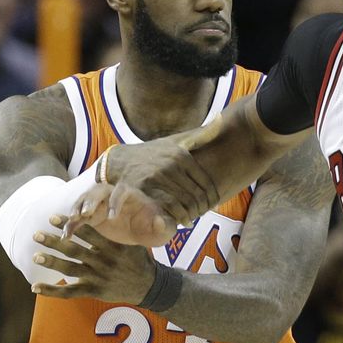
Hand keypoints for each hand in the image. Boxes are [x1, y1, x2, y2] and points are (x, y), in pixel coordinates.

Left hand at [30, 216, 156, 302]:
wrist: (150, 287)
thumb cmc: (140, 261)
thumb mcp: (133, 243)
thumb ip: (117, 231)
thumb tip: (105, 211)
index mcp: (112, 247)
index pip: (87, 233)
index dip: (70, 225)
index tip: (53, 217)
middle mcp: (103, 262)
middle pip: (74, 250)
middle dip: (54, 242)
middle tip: (36, 234)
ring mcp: (97, 278)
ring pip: (69, 270)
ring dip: (51, 262)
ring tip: (35, 256)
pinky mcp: (94, 292)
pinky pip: (69, 292)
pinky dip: (52, 291)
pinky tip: (35, 287)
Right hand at [63, 182, 173, 247]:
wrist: (145, 234)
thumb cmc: (156, 229)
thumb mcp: (164, 230)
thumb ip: (164, 226)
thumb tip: (159, 221)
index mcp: (132, 195)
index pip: (121, 191)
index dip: (115, 201)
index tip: (112, 217)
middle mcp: (114, 196)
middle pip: (99, 190)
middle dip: (91, 200)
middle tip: (85, 214)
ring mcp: (101, 205)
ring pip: (85, 200)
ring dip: (77, 208)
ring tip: (72, 221)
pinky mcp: (92, 217)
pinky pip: (78, 218)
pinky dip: (70, 225)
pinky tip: (66, 237)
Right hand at [105, 133, 219, 225]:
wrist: (120, 161)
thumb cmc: (154, 154)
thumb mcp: (177, 141)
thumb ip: (199, 136)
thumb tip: (221, 120)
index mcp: (181, 156)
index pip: (206, 183)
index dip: (212, 198)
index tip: (213, 205)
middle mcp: (170, 165)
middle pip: (196, 196)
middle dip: (201, 209)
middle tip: (201, 215)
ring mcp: (156, 177)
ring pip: (183, 204)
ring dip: (190, 215)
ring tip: (191, 220)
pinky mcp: (143, 189)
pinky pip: (167, 207)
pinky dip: (176, 217)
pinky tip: (178, 221)